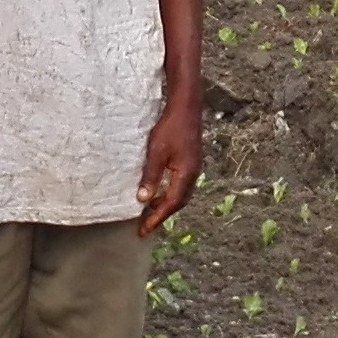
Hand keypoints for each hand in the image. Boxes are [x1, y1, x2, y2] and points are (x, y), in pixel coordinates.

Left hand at [135, 93, 202, 235]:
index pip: (171, 203)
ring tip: (150, 211)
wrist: (187, 107)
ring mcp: (194, 168)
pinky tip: (160, 191)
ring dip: (167, 205)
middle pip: (178, 203)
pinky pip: (182, 185)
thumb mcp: (156, 152)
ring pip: (181, 195)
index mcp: (186, 174)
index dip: (156, 218)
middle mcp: (193, 174)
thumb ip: (151, 177)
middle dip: (162, 215)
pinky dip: (171, 194)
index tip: (143, 230)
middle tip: (145, 225)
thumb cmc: (170, 127)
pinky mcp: (191, 161)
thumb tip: (143, 200)